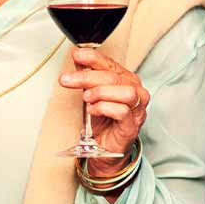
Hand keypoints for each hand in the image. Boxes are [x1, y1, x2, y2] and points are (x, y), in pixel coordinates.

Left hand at [59, 47, 149, 175]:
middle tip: (67, 80)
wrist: (104, 148)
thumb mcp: (90, 93)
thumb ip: (86, 75)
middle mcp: (136, 91)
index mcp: (126, 80)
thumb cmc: (102, 121)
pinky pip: (122, 111)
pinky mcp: (133, 125)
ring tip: (86, 99)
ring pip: (124, 91)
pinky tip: (93, 110)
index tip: (77, 55)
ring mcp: (137, 109)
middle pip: (114, 77)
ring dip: (100, 92)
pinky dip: (104, 108)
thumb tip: (78, 56)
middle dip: (87, 77)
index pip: (111, 63)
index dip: (93, 58)